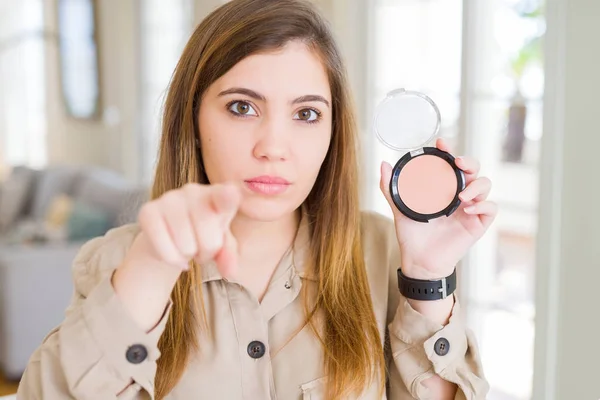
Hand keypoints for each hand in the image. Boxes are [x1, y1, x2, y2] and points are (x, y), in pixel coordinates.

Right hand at [130, 182, 241, 277]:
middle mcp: (193, 191)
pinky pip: (165, 250)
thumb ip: (229, 254)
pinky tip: (173, 252)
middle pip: (210, 240)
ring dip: (188, 255)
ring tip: (186, 244)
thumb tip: (229, 271)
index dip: (228, 197)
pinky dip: (171, 259)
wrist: (170, 233)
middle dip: (206, 252)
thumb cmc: (203, 233)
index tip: (231, 194)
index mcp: (217, 194)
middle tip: (200, 245)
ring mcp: (169, 198)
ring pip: (186, 247)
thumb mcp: (222, 243)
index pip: (225, 196)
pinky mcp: (148, 211)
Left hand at [379, 138, 497, 279]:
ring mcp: (470, 208)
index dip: (450, 150)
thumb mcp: (399, 208)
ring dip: (477, 185)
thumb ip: (390, 187)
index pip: (451, 163)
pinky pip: (490, 208)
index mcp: (444, 188)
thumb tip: (383, 164)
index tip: (441, 143)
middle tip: (458, 163)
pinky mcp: (478, 224)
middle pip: (474, 169)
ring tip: (461, 196)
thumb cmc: (412, 235)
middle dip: (470, 162)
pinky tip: (468, 208)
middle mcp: (459, 194)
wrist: (419, 260)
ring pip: (486, 185)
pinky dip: (483, 205)